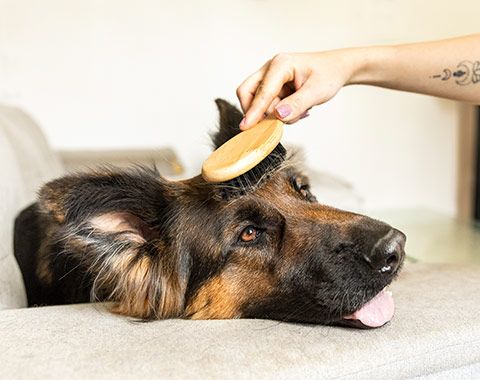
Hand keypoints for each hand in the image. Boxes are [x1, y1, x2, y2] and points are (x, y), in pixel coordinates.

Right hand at [237, 50, 359, 128]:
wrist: (337, 69)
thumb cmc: (328, 74)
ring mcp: (270, 77)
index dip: (254, 111)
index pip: (262, 92)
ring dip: (273, 113)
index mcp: (281, 64)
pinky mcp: (273, 87)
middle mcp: (271, 68)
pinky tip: (295, 109)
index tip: (246, 127)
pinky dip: (277, 112)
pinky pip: (267, 105)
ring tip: (299, 110)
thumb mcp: (317, 91)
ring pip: (258, 102)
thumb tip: (278, 115)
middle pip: (248, 92)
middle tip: (273, 123)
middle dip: (257, 111)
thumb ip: (297, 104)